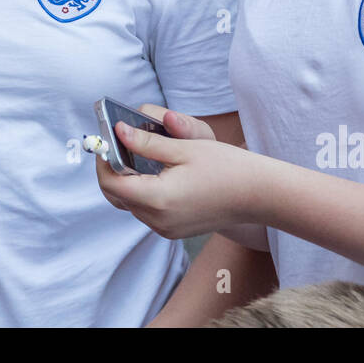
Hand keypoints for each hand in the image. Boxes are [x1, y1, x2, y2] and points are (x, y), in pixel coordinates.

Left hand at [95, 105, 259, 238]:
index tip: (108, 139)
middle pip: (117, 195)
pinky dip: (143, 192)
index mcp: (158, 199)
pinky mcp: (174, 231)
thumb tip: (118, 132)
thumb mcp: (184, 148)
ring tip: (139, 154)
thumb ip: (146, 142)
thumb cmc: (226, 167)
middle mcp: (158, 220)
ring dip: (128, 180)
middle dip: (112, 170)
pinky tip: (156, 173)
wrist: (259, 195)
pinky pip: (146, 211)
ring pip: (130, 204)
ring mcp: (166, 229)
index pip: (111, 182)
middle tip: (119, 145)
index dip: (104, 160)